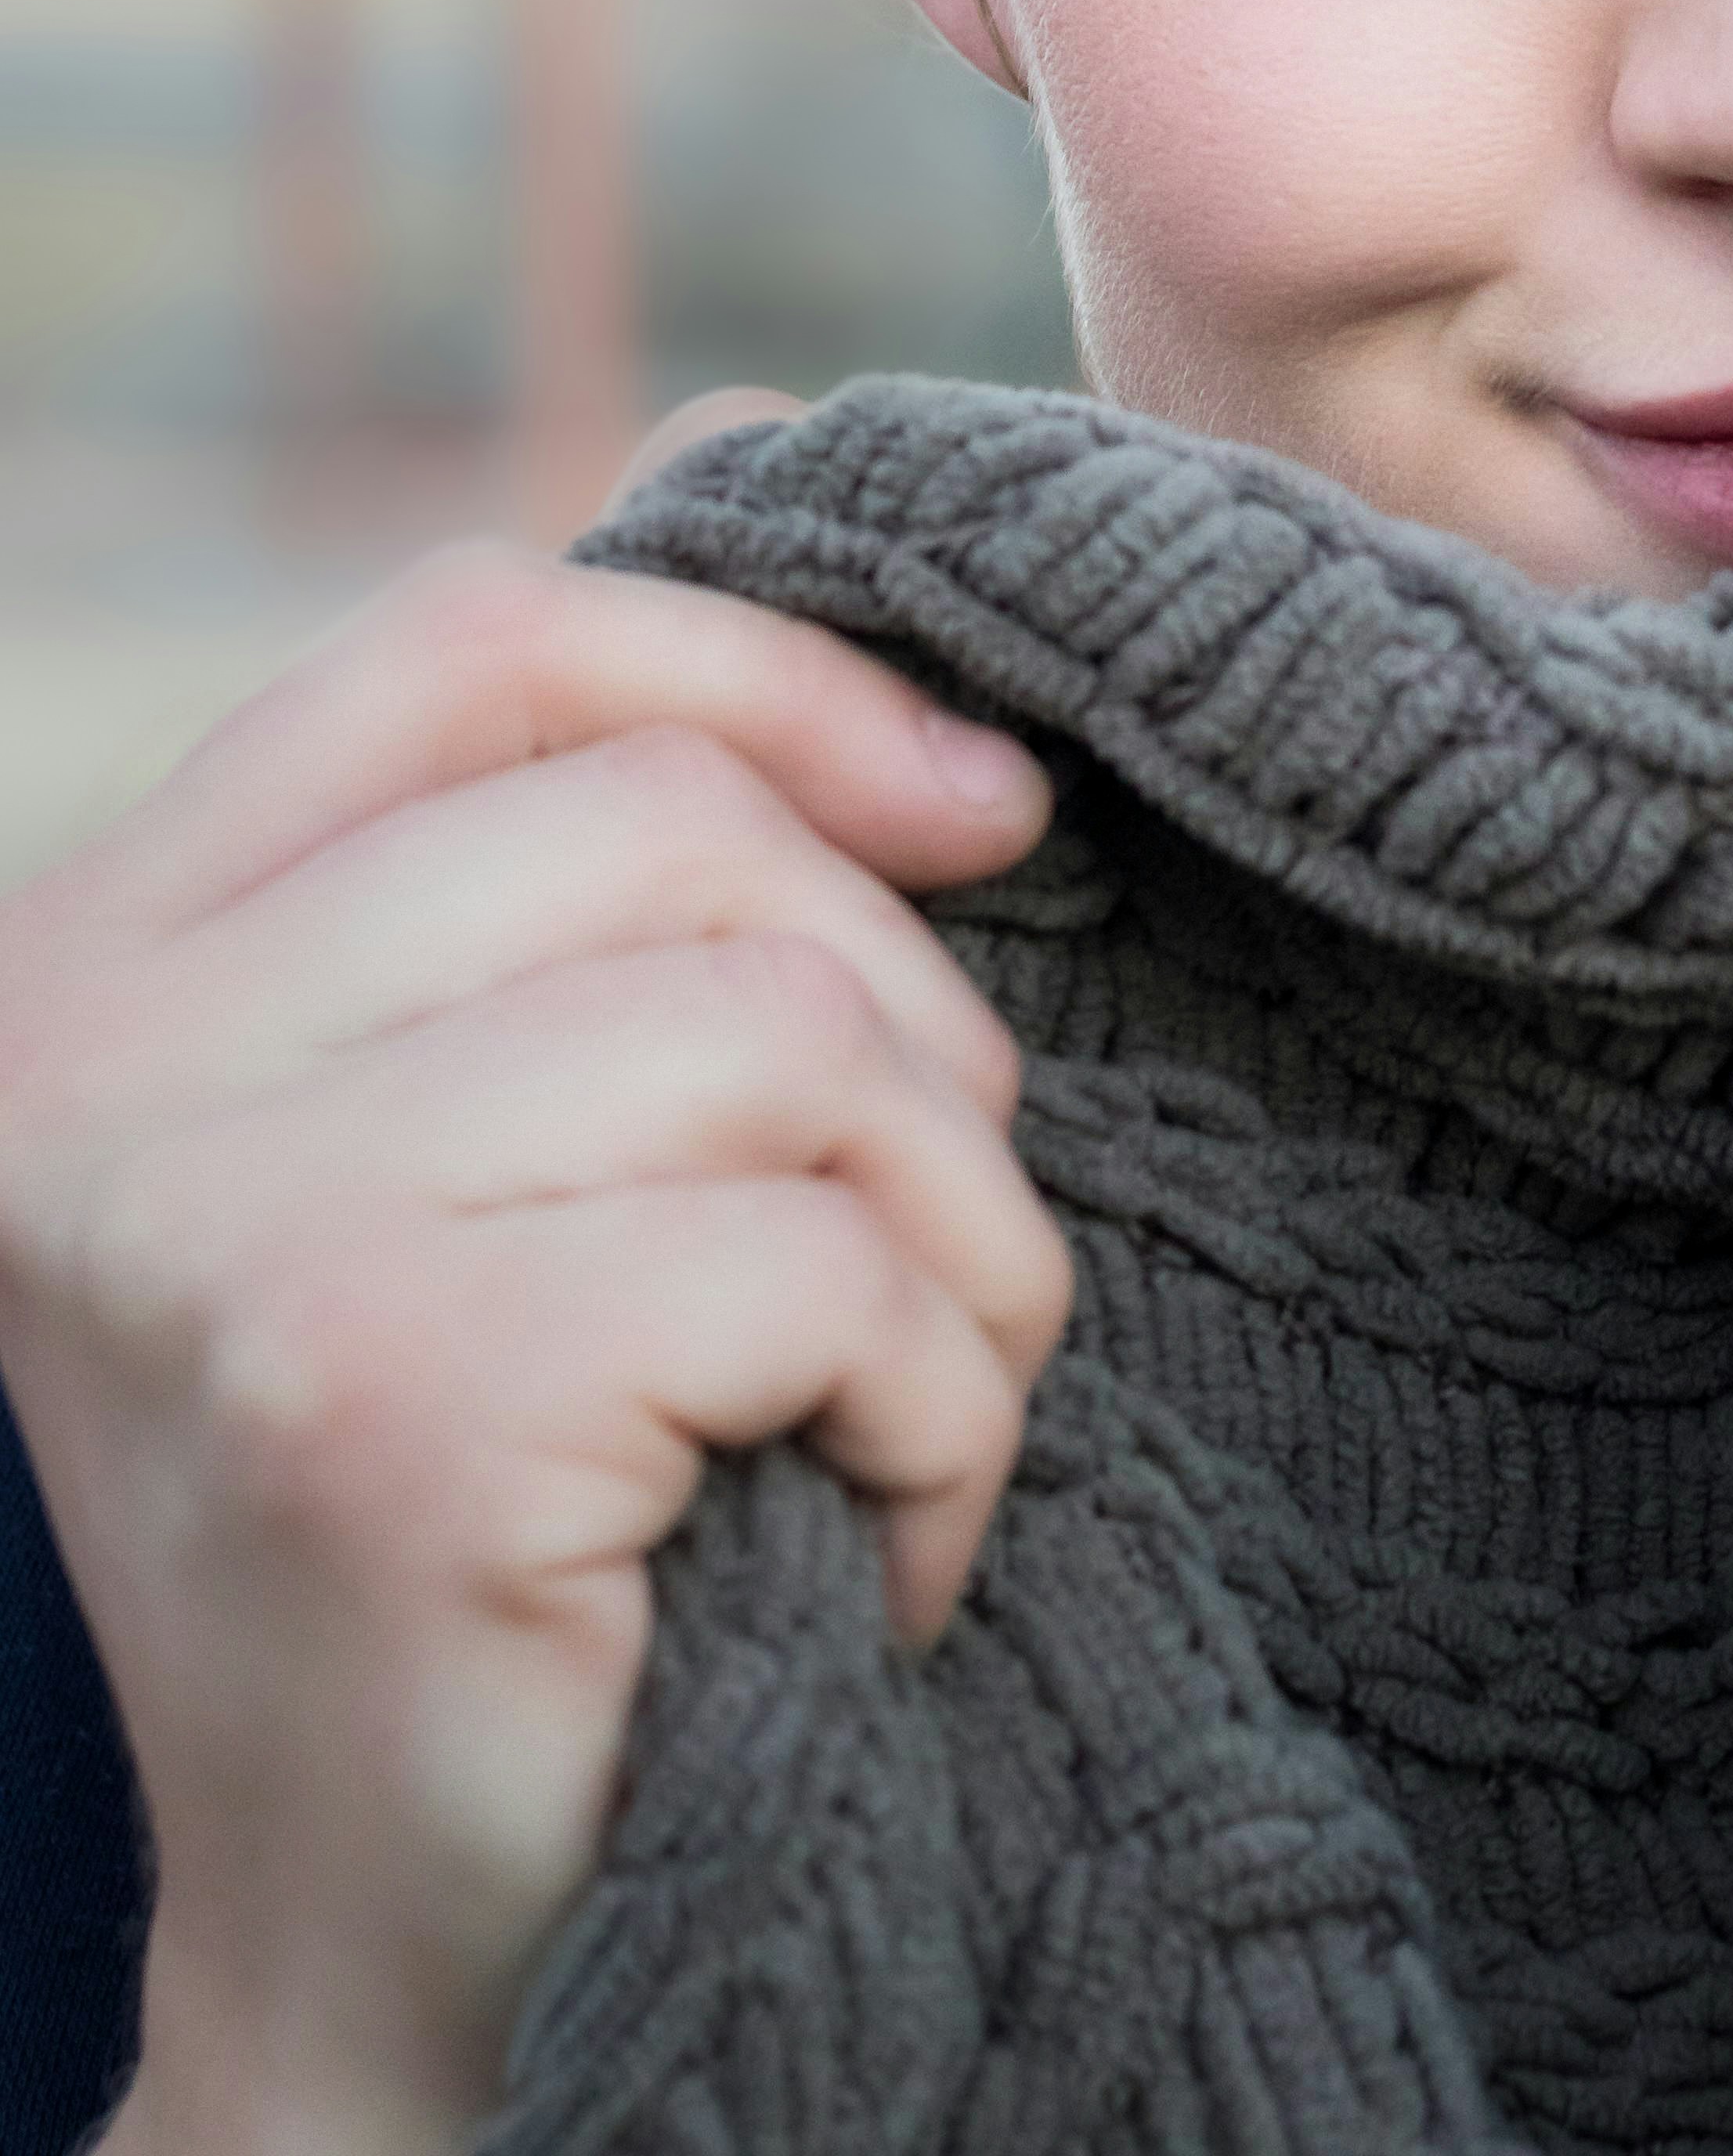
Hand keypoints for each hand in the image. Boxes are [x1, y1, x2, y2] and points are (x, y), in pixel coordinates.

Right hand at [1, 527, 1069, 2155]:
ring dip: (953, 1248)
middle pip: (674, 834)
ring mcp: (217, 1230)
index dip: (770, 675)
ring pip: (792, 1036)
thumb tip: (749, 430)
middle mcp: (98, 1069)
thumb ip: (575, 812)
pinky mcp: (384, 1397)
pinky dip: (937, 1405)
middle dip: (906, 1038)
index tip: (981, 811)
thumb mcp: (498, 1110)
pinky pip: (826, 1262)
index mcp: (101, 954)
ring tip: (899, 1408)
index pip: (477, 633)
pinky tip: (870, 1538)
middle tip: (909, 1256)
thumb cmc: (508, 1493)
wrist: (398, 1955)